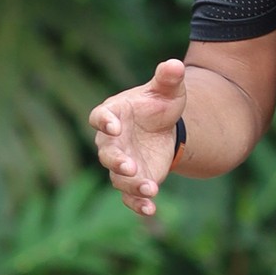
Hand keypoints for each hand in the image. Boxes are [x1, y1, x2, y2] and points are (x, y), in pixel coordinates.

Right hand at [89, 54, 186, 221]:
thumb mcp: (167, 90)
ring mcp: (121, 163)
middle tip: (129, 166)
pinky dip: (138, 203)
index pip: (100, 117)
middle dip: (117, 161)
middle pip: (107, 153)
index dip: (104, 121)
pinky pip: (130, 195)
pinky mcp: (134, 180)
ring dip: (132, 185)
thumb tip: (175, 64)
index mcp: (113, 114)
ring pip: (118, 178)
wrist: (166, 127)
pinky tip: (150, 209)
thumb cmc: (159, 104)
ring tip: (150, 189)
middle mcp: (111, 142)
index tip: (112, 126)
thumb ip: (168, 78)